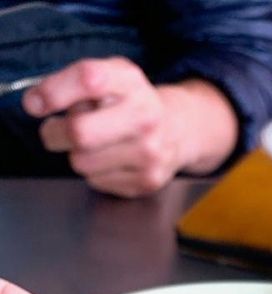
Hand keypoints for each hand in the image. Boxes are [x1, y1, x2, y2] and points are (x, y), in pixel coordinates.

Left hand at [23, 58, 237, 197]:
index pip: (88, 80)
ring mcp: (149, 153)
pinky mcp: (147, 181)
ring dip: (78, 155)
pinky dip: (96, 172)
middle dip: (56, 133)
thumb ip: (74, 82)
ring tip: (95, 144)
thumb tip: (36, 103)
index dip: (54, 93)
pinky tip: (111, 160)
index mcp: (131, 83)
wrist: (178, 131)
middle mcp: (145, 117)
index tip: (36, 104)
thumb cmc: (132, 103)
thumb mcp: (110, 76)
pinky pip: (97, 182)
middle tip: (56, 131)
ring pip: (82, 162)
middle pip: (79, 132)